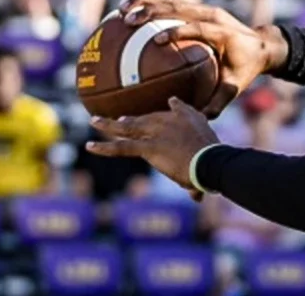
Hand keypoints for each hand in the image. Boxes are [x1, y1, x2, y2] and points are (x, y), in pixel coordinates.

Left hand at [87, 97, 219, 198]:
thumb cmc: (215, 162)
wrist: (212, 160)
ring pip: (128, 128)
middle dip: (131, 120)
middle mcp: (169, 120)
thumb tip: (196, 199)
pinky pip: (122, 146)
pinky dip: (105, 147)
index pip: (173, 111)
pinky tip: (90, 147)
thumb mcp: (210, 165)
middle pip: (145, 118)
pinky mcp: (148, 147)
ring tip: (94, 121)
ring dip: (109, 125)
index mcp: (187, 118)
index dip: (164, 112)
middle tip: (118, 120)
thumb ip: (198, 179)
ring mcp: (157, 133)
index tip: (167, 105)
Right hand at [120, 0, 284, 117]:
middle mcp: (212, 15)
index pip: (200, 28)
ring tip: (120, 11)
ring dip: (145, 3)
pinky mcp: (197, 8)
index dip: (179, 31)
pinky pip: (170, 3)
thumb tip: (196, 119)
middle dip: (152, 12)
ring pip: (171, 1)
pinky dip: (149, 4)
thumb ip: (218, 102)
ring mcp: (204, 9)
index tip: (157, 40)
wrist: (261, 45)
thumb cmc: (246, 68)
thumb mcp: (235, 87)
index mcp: (223, 33)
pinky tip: (127, 9)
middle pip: (180, 7)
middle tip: (128, 21)